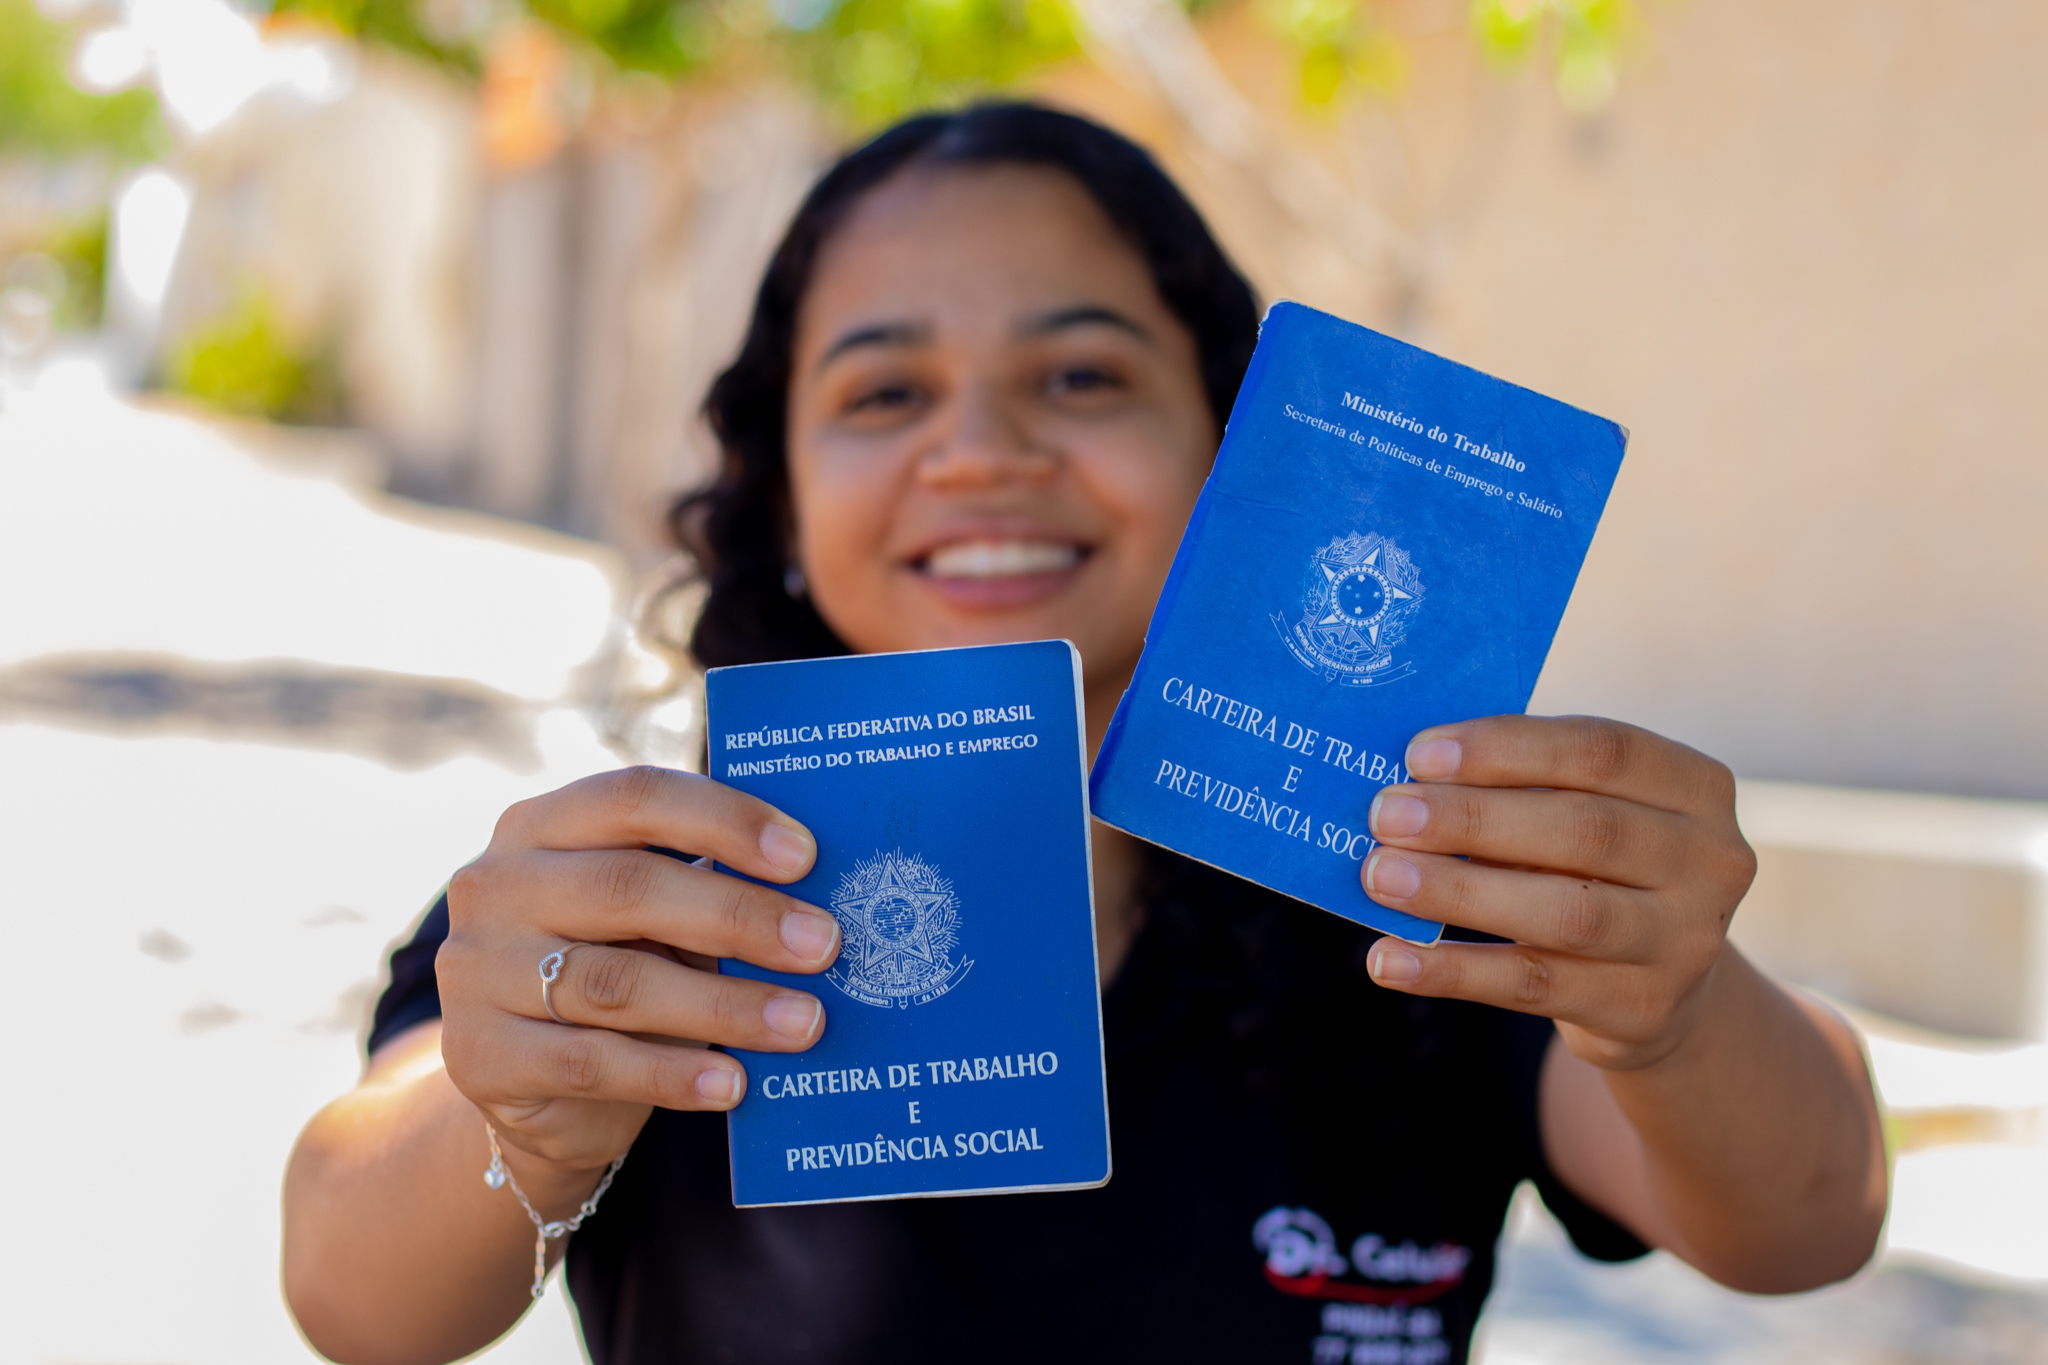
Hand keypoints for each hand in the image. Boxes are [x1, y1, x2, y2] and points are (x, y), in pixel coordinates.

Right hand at [437, 767, 842, 1174]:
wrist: (527, 1083)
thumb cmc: (616, 967)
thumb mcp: (650, 917)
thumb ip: (705, 890)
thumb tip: (816, 898)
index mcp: (540, 825)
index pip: (633, 797)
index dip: (722, 819)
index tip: (804, 856)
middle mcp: (496, 886)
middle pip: (628, 888)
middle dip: (739, 915)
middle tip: (823, 944)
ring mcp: (477, 971)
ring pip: (617, 984)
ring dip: (725, 1005)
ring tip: (805, 1022)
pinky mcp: (478, 1056)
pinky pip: (590, 1063)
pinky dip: (673, 1074)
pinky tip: (734, 1083)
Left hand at [1358, 716, 1757, 1070]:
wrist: (1662, 985)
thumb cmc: (1594, 867)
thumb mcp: (1580, 812)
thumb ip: (1518, 787)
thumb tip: (1406, 782)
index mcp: (1696, 786)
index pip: (1603, 750)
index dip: (1507, 748)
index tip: (1419, 754)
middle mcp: (1711, 861)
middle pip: (1584, 829)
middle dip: (1472, 818)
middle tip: (1386, 815)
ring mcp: (1685, 943)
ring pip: (1564, 912)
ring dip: (1459, 891)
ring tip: (1380, 877)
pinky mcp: (1642, 1010)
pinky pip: (1534, 986)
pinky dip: (1453, 971)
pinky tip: (1389, 961)